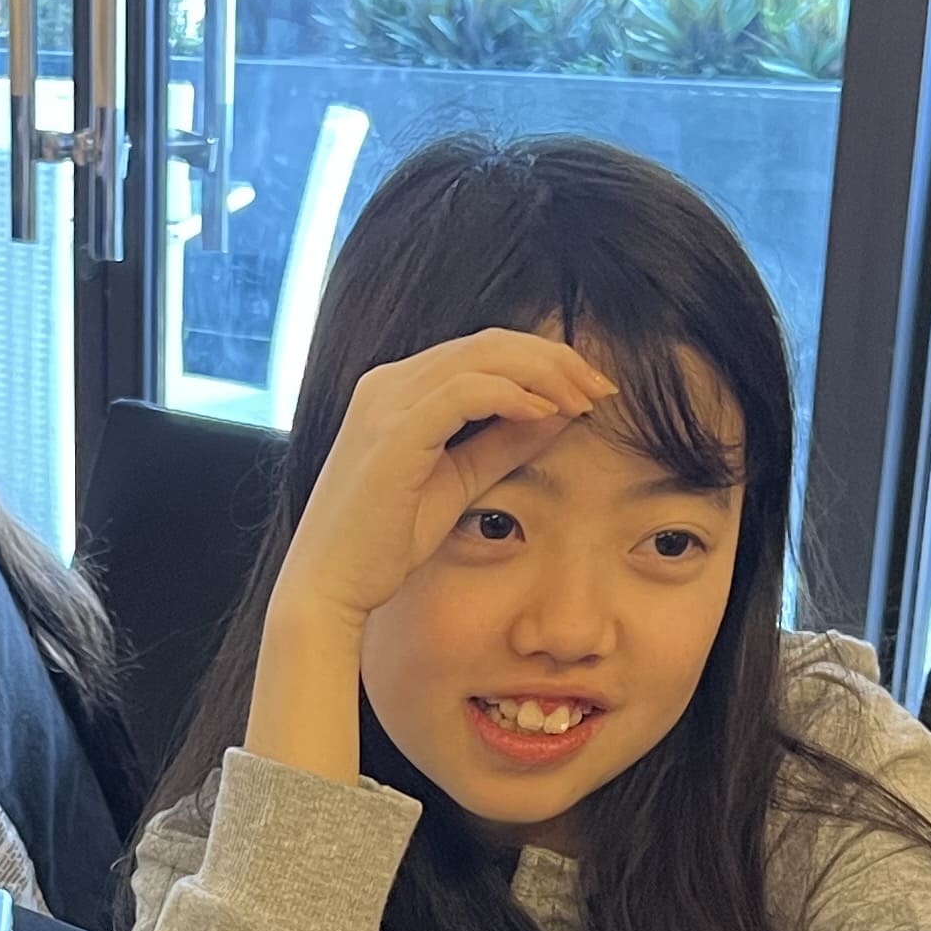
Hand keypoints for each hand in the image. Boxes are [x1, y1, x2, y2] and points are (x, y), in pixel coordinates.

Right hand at [268, 329, 618, 635]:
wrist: (328, 587)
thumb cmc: (382, 544)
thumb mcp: (456, 484)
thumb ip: (500, 446)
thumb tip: (558, 416)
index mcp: (398, 390)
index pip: (484, 351)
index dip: (544, 361)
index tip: (590, 391)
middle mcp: (388, 383)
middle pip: (490, 343)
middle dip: (555, 359)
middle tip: (602, 387)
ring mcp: (386, 403)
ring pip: (483, 357)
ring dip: (544, 373)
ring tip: (583, 401)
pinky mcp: (394, 433)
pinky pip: (465, 392)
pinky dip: (512, 396)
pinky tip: (546, 414)